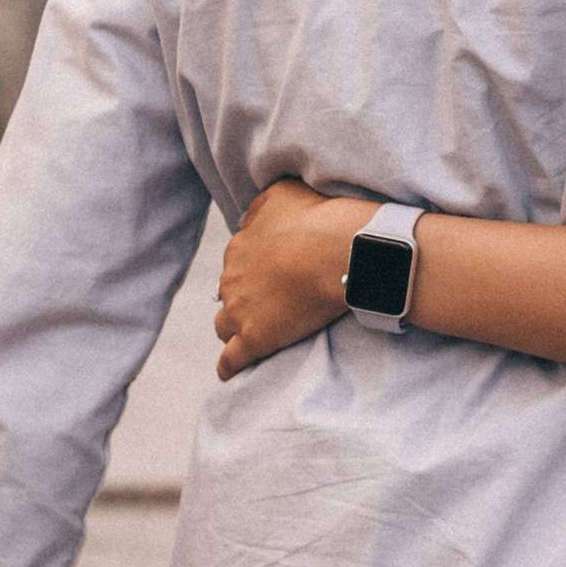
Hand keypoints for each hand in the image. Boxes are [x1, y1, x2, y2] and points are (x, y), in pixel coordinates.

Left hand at [215, 180, 376, 378]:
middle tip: (274, 301)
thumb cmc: (319, 219)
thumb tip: (245, 220)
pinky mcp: (254, 339)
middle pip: (228, 295)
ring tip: (258, 332)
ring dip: (236, 328)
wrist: (341, 252)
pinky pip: (231, 361)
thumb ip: (258, 208)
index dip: (255, 271)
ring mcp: (240, 311)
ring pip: (224, 326)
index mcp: (238, 248)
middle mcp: (231, 279)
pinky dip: (230, 367)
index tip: (275, 275)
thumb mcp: (282, 194)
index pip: (236, 264)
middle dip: (245, 298)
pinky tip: (233, 372)